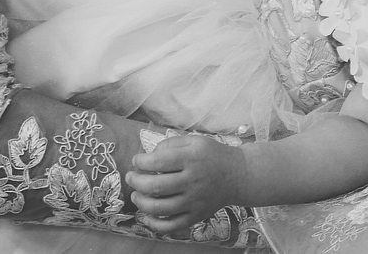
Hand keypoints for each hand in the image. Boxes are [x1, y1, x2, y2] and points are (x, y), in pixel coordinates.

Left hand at [127, 134, 247, 232]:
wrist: (237, 176)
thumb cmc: (212, 155)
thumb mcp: (194, 141)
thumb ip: (171, 144)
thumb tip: (149, 155)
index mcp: (192, 158)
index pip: (159, 161)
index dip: (141, 162)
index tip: (136, 160)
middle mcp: (193, 181)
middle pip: (156, 186)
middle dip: (136, 181)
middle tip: (130, 177)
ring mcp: (194, 201)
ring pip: (161, 208)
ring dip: (141, 202)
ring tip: (136, 195)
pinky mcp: (196, 217)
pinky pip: (171, 226)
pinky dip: (155, 225)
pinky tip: (147, 217)